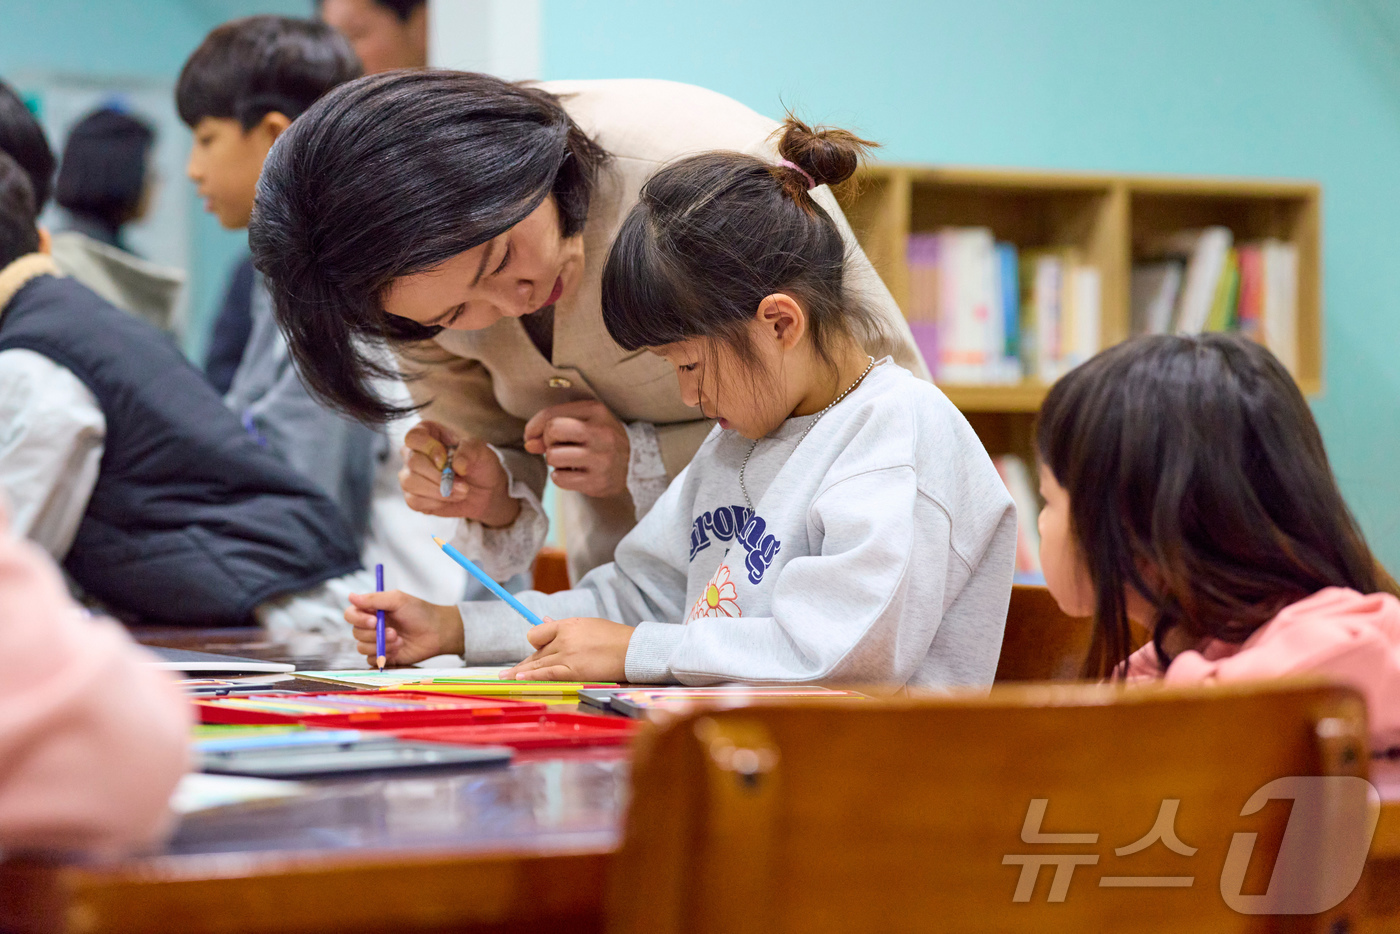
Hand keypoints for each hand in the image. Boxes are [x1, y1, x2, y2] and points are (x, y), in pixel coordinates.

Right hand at [345, 589, 464, 665]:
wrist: (437, 633)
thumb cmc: (420, 613)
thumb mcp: (398, 600)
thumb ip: (374, 599)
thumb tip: (350, 596)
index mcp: (372, 610)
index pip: (351, 614)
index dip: (358, 619)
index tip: (373, 621)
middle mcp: (371, 626)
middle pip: (355, 633)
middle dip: (374, 634)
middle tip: (394, 632)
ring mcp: (376, 642)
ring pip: (362, 648)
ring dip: (381, 645)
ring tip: (399, 640)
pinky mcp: (383, 656)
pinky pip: (371, 660)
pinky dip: (384, 655)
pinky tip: (398, 649)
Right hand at [400, 420, 521, 527]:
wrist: (484, 490)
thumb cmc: (479, 463)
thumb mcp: (480, 451)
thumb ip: (469, 451)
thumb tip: (457, 465)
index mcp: (427, 432)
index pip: (413, 437)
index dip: (429, 449)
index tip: (446, 460)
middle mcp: (413, 452)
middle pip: (413, 462)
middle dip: (440, 476)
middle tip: (464, 484)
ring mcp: (410, 474)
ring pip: (410, 482)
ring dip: (440, 491)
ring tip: (462, 492)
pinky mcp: (412, 496)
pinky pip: (414, 501)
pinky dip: (436, 502)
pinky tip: (450, 498)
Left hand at [502, 616, 632, 681]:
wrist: (633, 650)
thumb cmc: (615, 638)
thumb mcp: (588, 626)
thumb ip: (565, 627)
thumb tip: (545, 621)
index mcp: (568, 625)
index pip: (538, 634)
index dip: (536, 644)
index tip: (535, 652)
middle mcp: (564, 638)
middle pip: (536, 652)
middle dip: (524, 663)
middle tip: (507, 673)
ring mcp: (568, 654)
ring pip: (538, 664)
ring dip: (519, 672)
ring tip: (505, 678)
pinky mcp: (573, 670)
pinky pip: (547, 673)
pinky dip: (531, 676)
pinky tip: (519, 678)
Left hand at [523, 401, 629, 498]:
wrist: (634, 465)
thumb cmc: (599, 439)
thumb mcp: (582, 422)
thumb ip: (552, 427)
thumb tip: (529, 443)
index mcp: (597, 411)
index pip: (552, 415)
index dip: (535, 427)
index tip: (532, 436)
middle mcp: (601, 433)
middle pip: (552, 432)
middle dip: (547, 441)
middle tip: (557, 446)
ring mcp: (602, 458)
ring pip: (553, 457)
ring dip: (553, 460)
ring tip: (567, 460)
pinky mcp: (598, 481)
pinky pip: (560, 479)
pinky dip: (560, 477)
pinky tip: (573, 473)